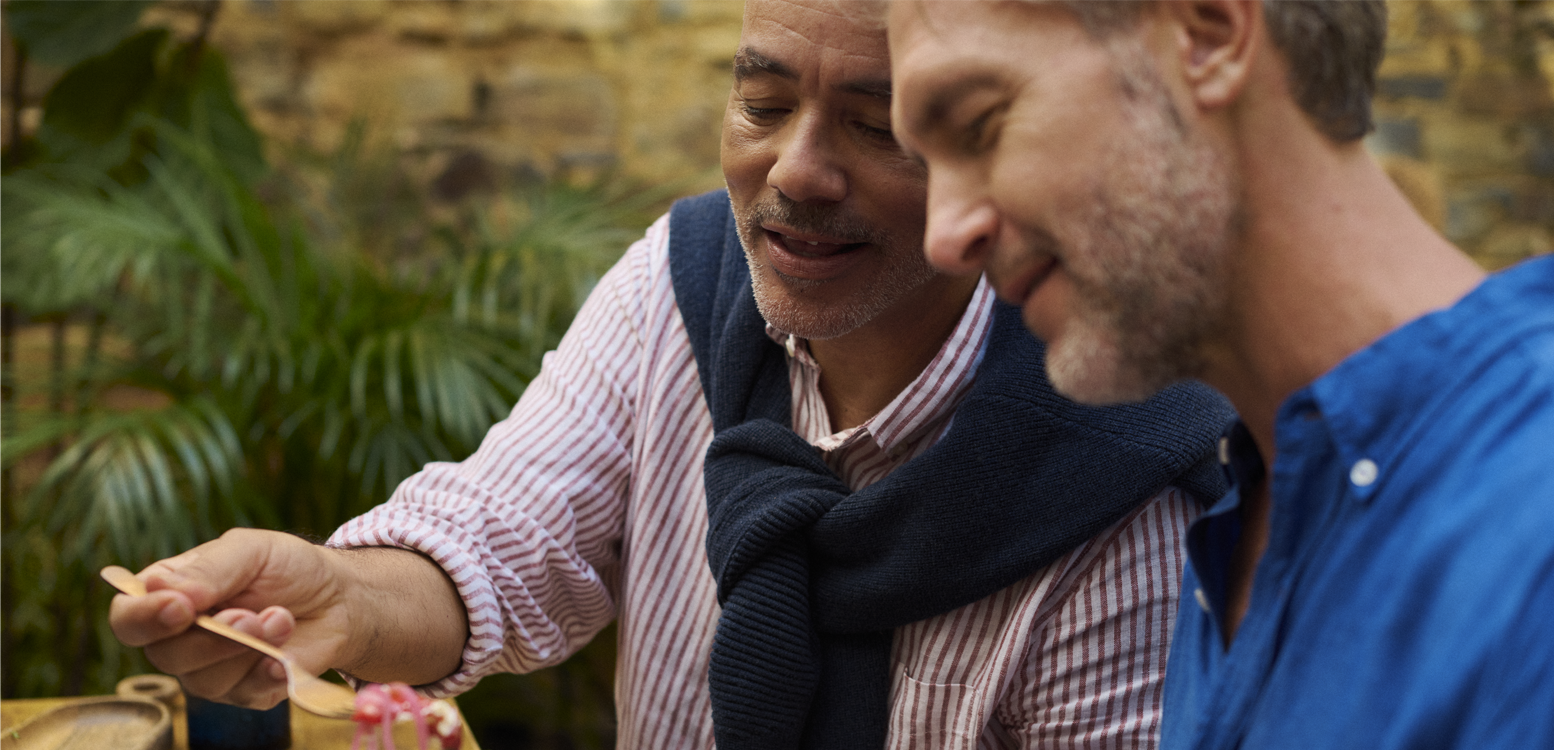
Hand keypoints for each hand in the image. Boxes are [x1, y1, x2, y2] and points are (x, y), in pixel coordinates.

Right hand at [108, 528, 353, 708]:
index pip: (129, 617)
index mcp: (168, 594)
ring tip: (281, 620)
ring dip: (246, 650)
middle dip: (212, 637)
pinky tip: (284, 655)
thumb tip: (167, 592)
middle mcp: (180, 637)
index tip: (181, 608)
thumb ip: (208, 569)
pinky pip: (242, 695)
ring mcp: (209, 668)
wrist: (338, 597)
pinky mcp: (243, 691)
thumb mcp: (249, 550)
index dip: (146, 617)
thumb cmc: (286, 567)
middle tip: (249, 615)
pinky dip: (267, 672)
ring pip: (201, 680)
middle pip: (164, 655)